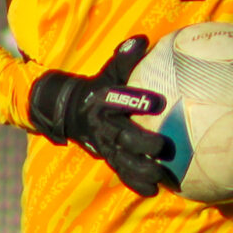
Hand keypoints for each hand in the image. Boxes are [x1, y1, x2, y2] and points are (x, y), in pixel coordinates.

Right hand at [28, 36, 174, 197]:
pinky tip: (153, 191)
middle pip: (122, 135)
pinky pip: (121, 172)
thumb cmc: (100, 88)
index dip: (135, 101)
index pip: (118, 99)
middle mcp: (103, 125)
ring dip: (141, 169)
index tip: (157, 102)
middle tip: (162, 147)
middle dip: (142, 142)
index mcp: (104, 100)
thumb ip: (124, 59)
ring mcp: (104, 144)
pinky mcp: (108, 158)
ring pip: (122, 159)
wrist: (71, 111)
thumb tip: (140, 40)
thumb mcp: (109, 72)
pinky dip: (135, 183)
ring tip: (160, 175)